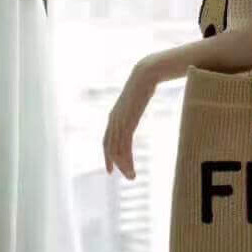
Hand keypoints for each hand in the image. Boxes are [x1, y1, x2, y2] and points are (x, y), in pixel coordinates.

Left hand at [102, 62, 156, 179]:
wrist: (144, 74)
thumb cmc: (144, 84)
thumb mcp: (137, 99)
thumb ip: (135, 105)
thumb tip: (140, 103)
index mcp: (114, 116)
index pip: (107, 140)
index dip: (108, 156)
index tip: (111, 169)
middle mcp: (113, 120)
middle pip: (110, 148)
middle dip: (115, 164)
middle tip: (125, 176)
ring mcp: (119, 122)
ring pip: (117, 150)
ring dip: (123, 166)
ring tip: (132, 177)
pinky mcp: (127, 122)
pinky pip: (124, 146)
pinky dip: (127, 160)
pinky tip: (132, 168)